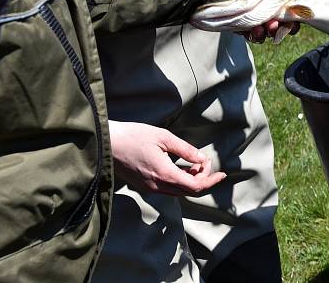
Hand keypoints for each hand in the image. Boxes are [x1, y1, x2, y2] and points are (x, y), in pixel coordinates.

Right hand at [109, 121, 226, 195]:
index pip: (196, 186)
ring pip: (178, 191)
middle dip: (203, 179)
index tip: (223, 173)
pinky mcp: (143, 186)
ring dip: (191, 180)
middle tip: (207, 163)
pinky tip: (182, 167)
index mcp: (164, 175)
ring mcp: (149, 188)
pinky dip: (180, 180)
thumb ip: (186, 149)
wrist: (106, 143)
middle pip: (189, 191)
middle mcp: (157, 186)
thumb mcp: (164, 137)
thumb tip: (202, 158)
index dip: (212, 181)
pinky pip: (168, 188)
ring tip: (196, 164)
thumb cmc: (134, 136)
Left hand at [235, 0, 299, 42]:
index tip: (292, 18)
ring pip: (268, 32)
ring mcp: (255, 17)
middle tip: (275, 24)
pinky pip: (252, 36)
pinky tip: (252, 29)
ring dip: (268, 33)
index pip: (293, 9)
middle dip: (282, 28)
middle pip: (282, 24)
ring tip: (263, 27)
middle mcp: (268, 8)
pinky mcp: (242, 25)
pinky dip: (255, 35)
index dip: (296, 17)